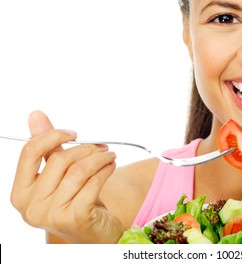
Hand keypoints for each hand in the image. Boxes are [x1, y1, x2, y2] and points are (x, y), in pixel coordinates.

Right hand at [11, 111, 124, 242]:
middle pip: (59, 160)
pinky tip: (111, 166)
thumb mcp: (59, 176)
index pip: (29, 153)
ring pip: (79, 170)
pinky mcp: (75, 218)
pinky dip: (106, 169)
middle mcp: (30, 207)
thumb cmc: (75, 202)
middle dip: (85, 148)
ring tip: (109, 155)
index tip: (73, 132)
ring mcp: (51, 215)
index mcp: (20, 193)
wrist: (94, 234)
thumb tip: (36, 115)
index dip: (53, 136)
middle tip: (101, 146)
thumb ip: (48, 149)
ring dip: (99, 158)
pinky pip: (94, 182)